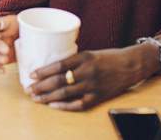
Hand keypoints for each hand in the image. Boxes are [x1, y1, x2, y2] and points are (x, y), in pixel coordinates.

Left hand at [27, 46, 152, 110]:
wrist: (131, 65)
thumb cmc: (108, 57)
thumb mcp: (90, 53)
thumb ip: (73, 60)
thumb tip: (51, 67)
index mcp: (85, 57)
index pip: (60, 65)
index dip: (44, 71)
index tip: (31, 74)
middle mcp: (88, 71)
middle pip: (60, 81)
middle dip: (42, 86)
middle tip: (29, 89)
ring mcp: (93, 85)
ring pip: (66, 93)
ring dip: (48, 96)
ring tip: (36, 98)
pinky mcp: (99, 97)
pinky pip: (79, 104)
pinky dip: (65, 106)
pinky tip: (53, 105)